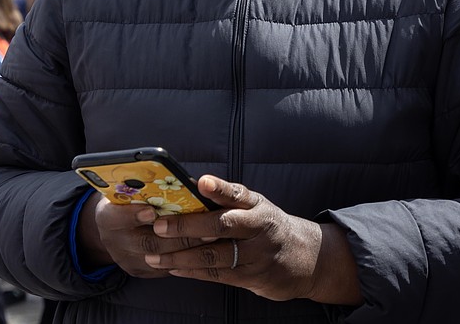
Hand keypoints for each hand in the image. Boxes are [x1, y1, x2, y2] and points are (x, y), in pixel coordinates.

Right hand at [78, 193, 205, 278]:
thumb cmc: (130, 200)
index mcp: (108, 217)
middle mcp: (114, 242)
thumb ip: (149, 189)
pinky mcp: (139, 271)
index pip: (117, 218)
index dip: (133, 216)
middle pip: (147, 242)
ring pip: (159, 259)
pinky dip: (185, 259)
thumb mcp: (130, 191)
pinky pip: (164, 269)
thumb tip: (187, 182)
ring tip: (212, 237)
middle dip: (179, 235)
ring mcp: (126, 260)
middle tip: (205, 227)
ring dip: (188, 248)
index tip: (152, 210)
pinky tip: (204, 250)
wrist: (115, 228)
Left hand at [146, 176, 360, 304]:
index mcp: (257, 205)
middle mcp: (258, 227)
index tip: (202, 183)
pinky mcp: (251, 276)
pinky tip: (173, 268)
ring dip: (181, 256)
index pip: (237, 193)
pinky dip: (192, 271)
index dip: (219, 188)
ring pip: (214, 255)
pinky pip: (217, 274)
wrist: (304, 257)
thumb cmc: (268, 226)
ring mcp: (256, 254)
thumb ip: (229, 201)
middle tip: (160, 226)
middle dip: (188, 226)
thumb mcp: (256, 207)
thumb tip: (190, 188)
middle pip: (222, 225)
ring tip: (155, 256)